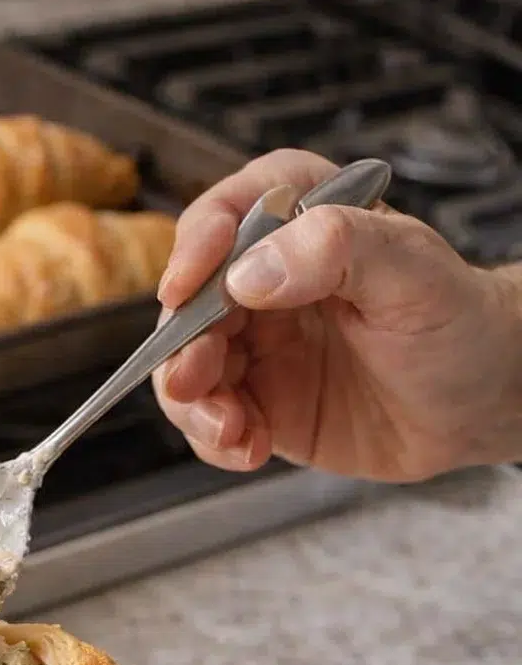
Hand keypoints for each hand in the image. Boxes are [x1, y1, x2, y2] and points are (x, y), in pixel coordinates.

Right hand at [154, 149, 521, 480]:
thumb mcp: (413, 273)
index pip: (225, 215)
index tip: (187, 287)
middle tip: (198, 380)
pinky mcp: (260, 402)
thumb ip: (339, 250)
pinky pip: (209, 420)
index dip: (196, 247)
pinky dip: (215, 439)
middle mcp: (266, 280)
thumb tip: (249, 273)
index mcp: (299, 221)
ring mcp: (257, 346)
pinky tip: (251, 449)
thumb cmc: (458, 324)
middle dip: (182, 345)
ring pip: (185, 367)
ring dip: (193, 403)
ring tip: (231, 429)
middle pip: (188, 303)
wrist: (482, 403)